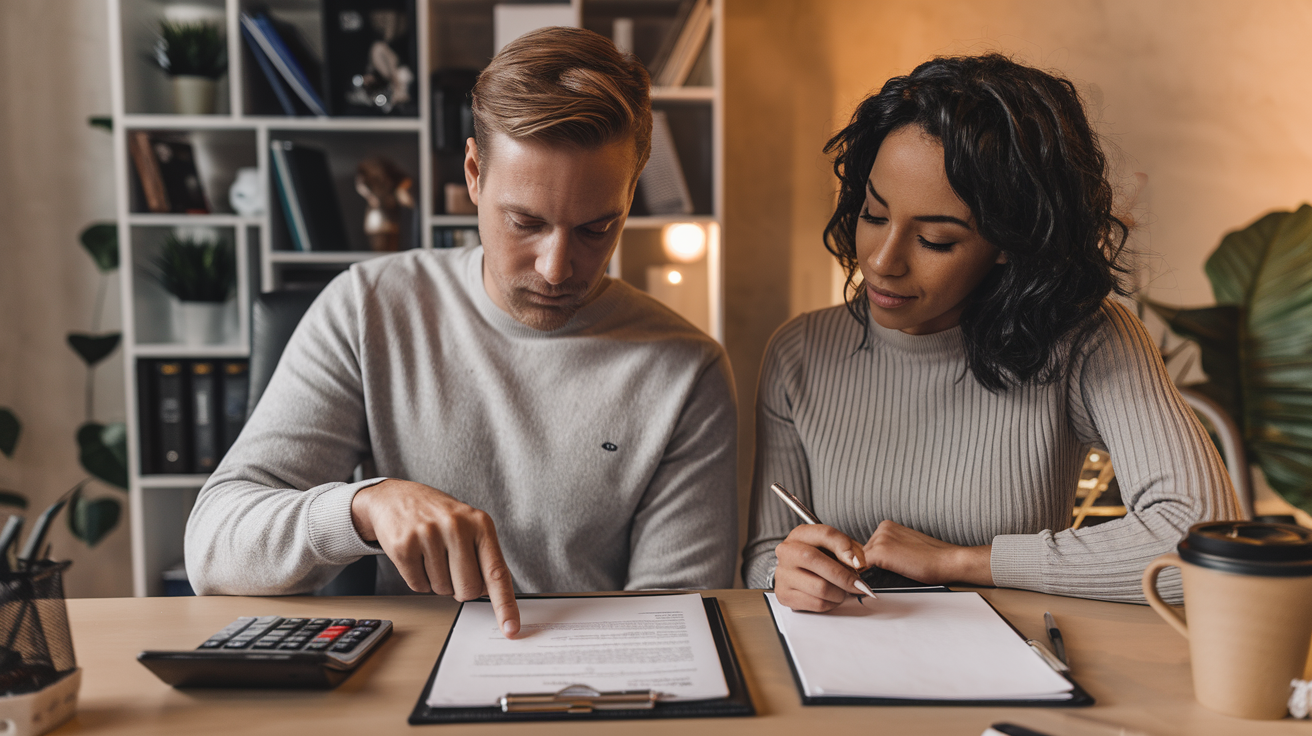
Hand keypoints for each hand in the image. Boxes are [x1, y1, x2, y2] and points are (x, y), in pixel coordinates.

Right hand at [351, 479, 519, 636]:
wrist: (396, 498)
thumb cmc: (439, 517)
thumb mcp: (469, 526)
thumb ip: (483, 557)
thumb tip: (490, 596)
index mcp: (480, 523)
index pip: (497, 572)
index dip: (505, 604)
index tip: (511, 628)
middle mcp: (456, 526)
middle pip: (468, 589)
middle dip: (460, 587)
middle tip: (451, 564)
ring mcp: (428, 535)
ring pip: (442, 590)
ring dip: (437, 581)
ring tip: (431, 553)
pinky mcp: (403, 546)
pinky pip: (419, 586)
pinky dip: (419, 578)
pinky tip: (416, 556)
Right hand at [773, 524, 869, 611]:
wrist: (798, 573)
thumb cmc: (820, 558)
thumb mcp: (835, 546)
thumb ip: (849, 549)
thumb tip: (857, 563)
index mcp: (801, 534)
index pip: (824, 534)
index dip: (844, 548)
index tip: (858, 563)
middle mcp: (787, 552)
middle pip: (815, 560)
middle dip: (844, 576)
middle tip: (858, 584)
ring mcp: (783, 574)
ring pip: (820, 587)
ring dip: (839, 592)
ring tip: (841, 590)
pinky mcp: (785, 595)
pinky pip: (817, 603)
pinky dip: (831, 603)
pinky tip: (831, 597)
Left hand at [862, 520, 993, 585]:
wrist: (948, 561)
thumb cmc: (932, 559)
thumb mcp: (906, 549)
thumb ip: (889, 552)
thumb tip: (869, 567)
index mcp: (887, 526)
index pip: (869, 548)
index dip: (874, 563)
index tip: (887, 571)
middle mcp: (881, 528)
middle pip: (864, 555)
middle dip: (873, 567)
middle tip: (894, 574)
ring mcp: (879, 539)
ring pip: (863, 563)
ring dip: (873, 573)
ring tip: (896, 575)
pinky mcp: (880, 552)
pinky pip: (864, 569)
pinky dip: (871, 578)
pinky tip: (889, 579)